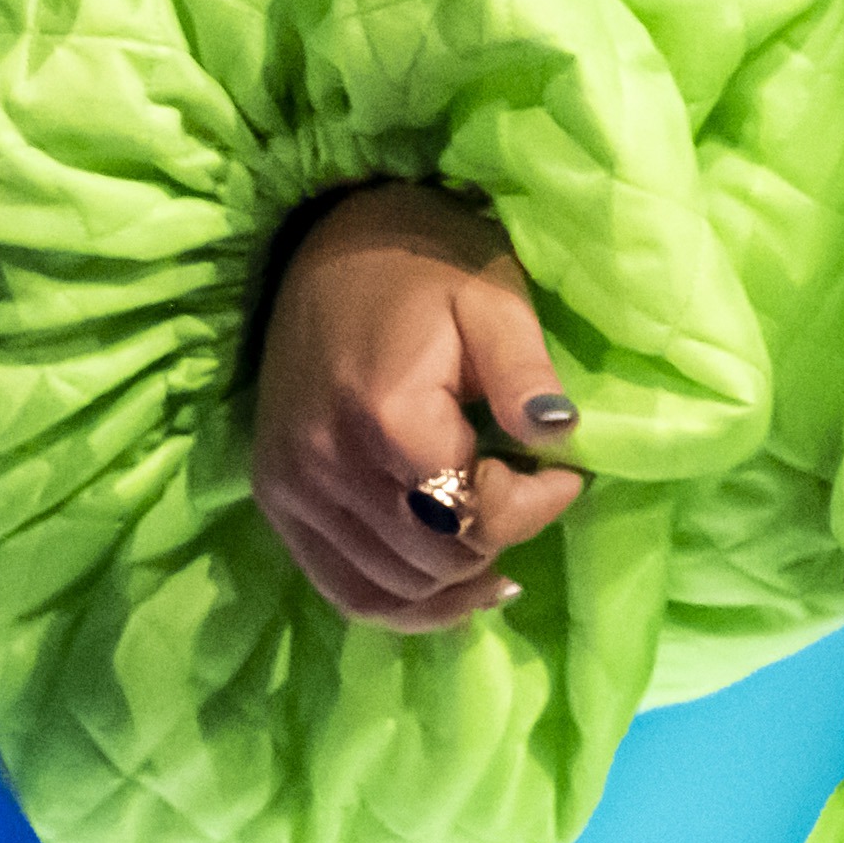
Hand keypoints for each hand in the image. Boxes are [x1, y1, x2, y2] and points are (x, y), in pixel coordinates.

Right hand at [251, 179, 590, 632]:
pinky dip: (407, 603)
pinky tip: (455, 586)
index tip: (565, 470)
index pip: (475, 517)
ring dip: (459, 573)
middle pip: (438, 560)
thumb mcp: (493, 297)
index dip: (536, 506)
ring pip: (396, 588)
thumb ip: (526, 370)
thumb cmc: (426, 263)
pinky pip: (347, 591)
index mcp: (386, 415)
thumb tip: (559, 434)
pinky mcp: (278, 500)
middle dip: (500, 533)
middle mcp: (327, 465)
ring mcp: (293, 489)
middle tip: (527, 487)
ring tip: (497, 531)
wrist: (328, 240)